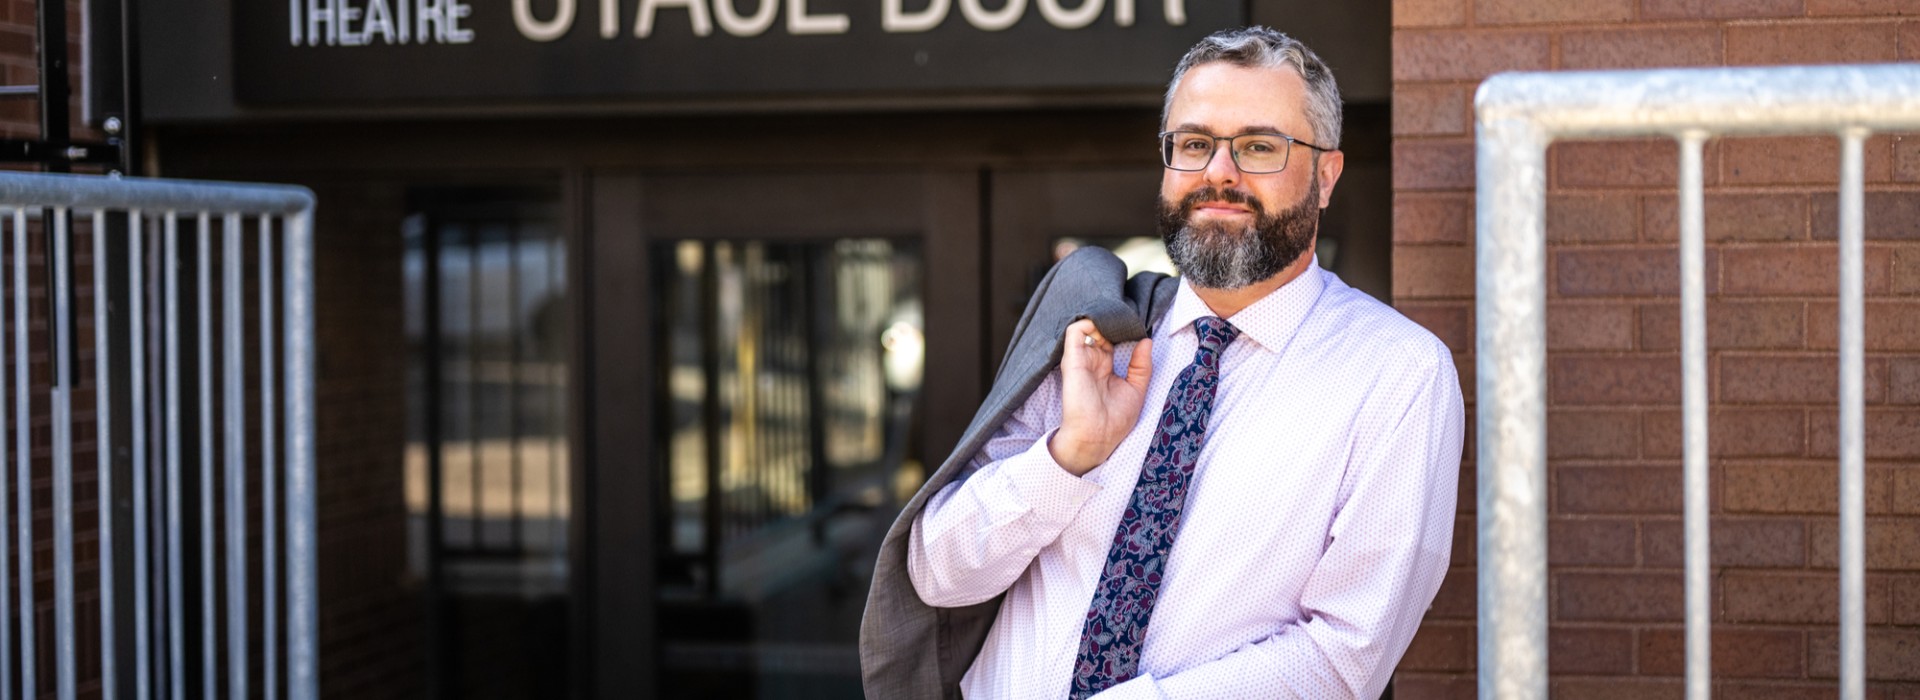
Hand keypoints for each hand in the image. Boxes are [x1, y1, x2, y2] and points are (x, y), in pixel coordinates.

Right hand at [1048, 319, 1152, 475]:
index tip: (1137, 323)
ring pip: (1086, 325)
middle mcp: (1091, 360)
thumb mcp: (1136, 390)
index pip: (1110, 339)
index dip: (1122, 329)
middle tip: (1129, 315)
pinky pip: (1075, 330)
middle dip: (1113, 320)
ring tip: (1118, 316)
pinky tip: (1106, 324)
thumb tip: (1147, 341)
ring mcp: (1081, 358)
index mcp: (1104, 367)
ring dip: (1101, 317)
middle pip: (1099, 329)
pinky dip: (1088, 321)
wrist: (1096, 437)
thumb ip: (1142, 366)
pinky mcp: (1073, 359)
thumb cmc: (1115, 420)